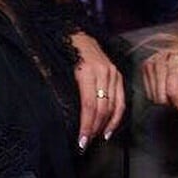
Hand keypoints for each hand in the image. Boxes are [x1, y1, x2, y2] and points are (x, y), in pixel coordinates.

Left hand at [70, 32, 124, 149]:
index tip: (81, 141)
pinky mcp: (118, 75)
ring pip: (113, 106)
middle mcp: (104, 73)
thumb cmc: (62, 52)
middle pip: (102, 108)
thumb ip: (59, 87)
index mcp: (87, 72)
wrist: (76, 33)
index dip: (86, 125)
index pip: (89, 105)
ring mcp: (113, 73)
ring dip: (105, 126)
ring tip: (95, 139)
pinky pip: (122, 100)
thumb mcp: (56, 67)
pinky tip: (109, 129)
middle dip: (93, 128)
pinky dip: (117, 117)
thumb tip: (59, 114)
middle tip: (85, 144)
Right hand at [142, 50, 177, 121]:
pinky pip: (148, 91)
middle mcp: (162, 57)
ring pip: (153, 94)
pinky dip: (159, 93)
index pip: (173, 89)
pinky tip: (170, 86)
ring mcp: (152, 61)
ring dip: (167, 98)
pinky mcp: (146, 65)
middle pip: (161, 94)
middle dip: (174, 103)